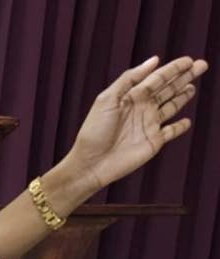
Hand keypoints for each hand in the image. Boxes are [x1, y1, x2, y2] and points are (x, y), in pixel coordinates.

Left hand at [67, 55, 207, 194]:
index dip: (174, 68)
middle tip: (201, 65)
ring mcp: (149, 125)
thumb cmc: (94, 132)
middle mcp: (142, 109)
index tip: (189, 60)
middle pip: (168, 89)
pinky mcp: (153, 142)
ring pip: (171, 107)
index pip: (158, 78)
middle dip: (184, 77)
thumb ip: (130, 78)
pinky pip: (171, 132)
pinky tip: (187, 121)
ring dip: (182, 97)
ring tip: (192, 87)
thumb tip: (154, 60)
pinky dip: (179, 127)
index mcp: (132, 96)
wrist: (90, 164)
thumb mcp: (107, 99)